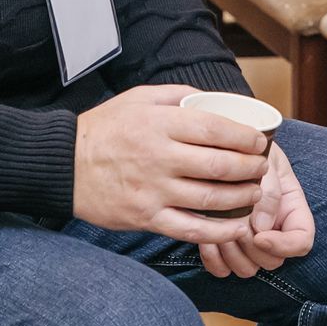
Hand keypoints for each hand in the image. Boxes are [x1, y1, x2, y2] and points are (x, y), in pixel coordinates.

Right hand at [72, 85, 269, 244]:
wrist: (64, 164)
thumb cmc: (104, 128)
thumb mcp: (139, 97)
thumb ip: (178, 95)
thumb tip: (214, 98)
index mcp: (160, 124)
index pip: (215, 130)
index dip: (245, 137)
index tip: (260, 141)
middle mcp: (159, 157)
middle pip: (219, 165)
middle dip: (250, 168)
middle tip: (262, 167)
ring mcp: (153, 190)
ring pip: (211, 198)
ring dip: (242, 197)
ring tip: (256, 192)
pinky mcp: (146, 217)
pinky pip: (191, 228)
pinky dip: (219, 231)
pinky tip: (238, 226)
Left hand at [199, 142, 315, 277]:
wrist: (223, 145)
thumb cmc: (250, 150)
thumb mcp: (266, 161)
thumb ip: (270, 190)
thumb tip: (262, 228)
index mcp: (291, 210)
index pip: (301, 242)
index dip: (284, 246)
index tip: (261, 235)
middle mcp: (274, 229)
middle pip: (273, 262)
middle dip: (253, 249)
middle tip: (236, 225)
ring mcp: (249, 239)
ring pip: (248, 270)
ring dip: (232, 254)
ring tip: (220, 228)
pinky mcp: (224, 244)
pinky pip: (222, 268)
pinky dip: (214, 259)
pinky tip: (206, 239)